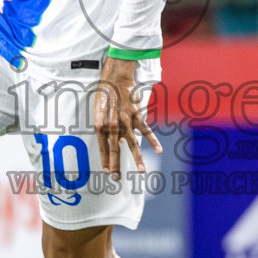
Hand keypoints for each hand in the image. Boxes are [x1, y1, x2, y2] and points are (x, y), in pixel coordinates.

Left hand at [93, 58, 161, 178]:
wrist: (115, 78)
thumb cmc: (104, 93)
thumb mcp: (98, 111)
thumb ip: (104, 126)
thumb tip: (118, 140)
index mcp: (100, 126)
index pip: (103, 149)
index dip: (105, 161)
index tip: (107, 172)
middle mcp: (112, 126)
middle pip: (115, 151)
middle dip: (116, 166)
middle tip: (117, 179)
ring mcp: (125, 122)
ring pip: (133, 145)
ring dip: (137, 159)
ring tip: (142, 171)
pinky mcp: (136, 116)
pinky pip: (146, 131)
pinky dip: (153, 141)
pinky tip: (158, 151)